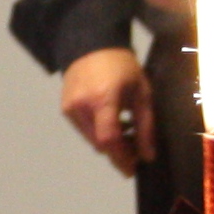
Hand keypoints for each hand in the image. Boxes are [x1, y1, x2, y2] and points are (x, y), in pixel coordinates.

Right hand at [58, 47, 154, 171]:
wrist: (91, 44)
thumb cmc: (122, 66)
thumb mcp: (142, 92)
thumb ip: (145, 125)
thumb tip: (148, 157)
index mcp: (103, 99)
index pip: (109, 139)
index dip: (121, 158)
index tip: (132, 170)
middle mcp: (82, 106)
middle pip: (99, 144)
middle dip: (117, 153)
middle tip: (135, 151)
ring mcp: (70, 108)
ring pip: (91, 140)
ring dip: (108, 143)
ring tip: (125, 134)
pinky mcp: (65, 109)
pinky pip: (84, 130)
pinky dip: (98, 132)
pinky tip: (110, 122)